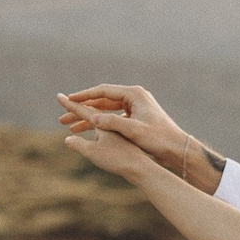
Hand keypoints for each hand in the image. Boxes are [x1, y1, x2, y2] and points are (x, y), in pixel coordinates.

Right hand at [56, 84, 218, 190]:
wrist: (177, 148)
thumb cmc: (159, 139)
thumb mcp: (134, 131)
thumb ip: (113, 123)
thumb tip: (93, 118)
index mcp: (134, 95)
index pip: (103, 91)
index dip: (84, 96)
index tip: (68, 100)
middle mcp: (134, 97)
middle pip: (101, 100)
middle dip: (81, 109)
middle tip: (63, 117)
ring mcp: (135, 107)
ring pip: (105, 110)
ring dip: (88, 117)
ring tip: (70, 126)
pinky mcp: (135, 117)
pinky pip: (112, 117)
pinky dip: (99, 123)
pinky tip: (88, 131)